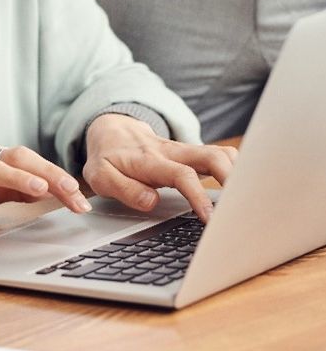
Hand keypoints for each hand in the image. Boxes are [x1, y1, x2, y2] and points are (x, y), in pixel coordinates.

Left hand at [82, 114, 236, 222]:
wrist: (111, 130)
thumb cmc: (108, 158)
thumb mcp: (100, 177)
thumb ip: (124, 189)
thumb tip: (152, 201)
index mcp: (150, 160)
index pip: (181, 175)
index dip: (198, 196)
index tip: (210, 219)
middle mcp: (172, 152)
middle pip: (212, 155)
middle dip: (233, 178)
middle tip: (245, 207)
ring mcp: (185, 151)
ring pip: (221, 153)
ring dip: (240, 172)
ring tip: (250, 200)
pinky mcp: (192, 154)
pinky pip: (219, 156)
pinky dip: (236, 169)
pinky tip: (245, 188)